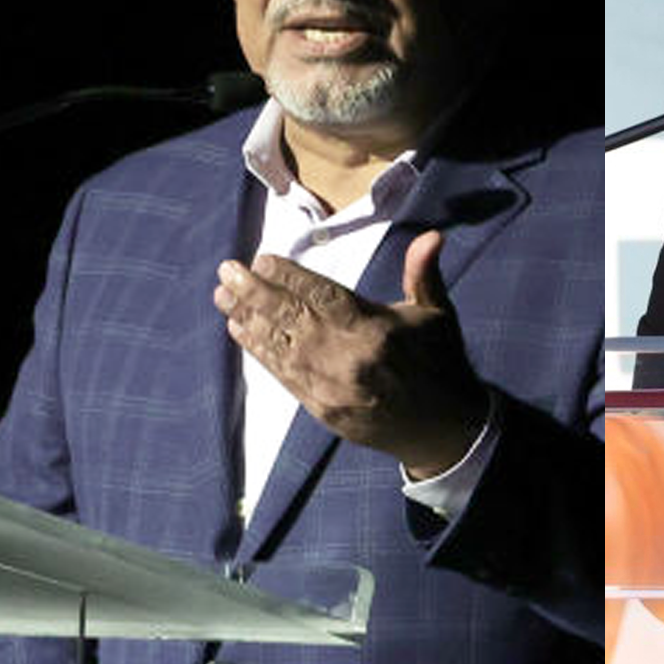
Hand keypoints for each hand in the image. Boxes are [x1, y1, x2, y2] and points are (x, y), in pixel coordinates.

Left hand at [213, 230, 487, 478]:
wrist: (441, 427)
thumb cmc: (439, 362)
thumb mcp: (437, 314)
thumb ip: (422, 274)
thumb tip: (431, 236)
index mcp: (374, 329)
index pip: (321, 295)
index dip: (288, 276)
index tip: (261, 259)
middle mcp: (346, 356)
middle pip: (291, 317)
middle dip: (254, 292)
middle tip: (227, 271)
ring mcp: (329, 385)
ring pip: (279, 345)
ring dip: (246, 318)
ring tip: (222, 296)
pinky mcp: (319, 407)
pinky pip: (281, 374)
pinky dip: (258, 350)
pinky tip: (239, 331)